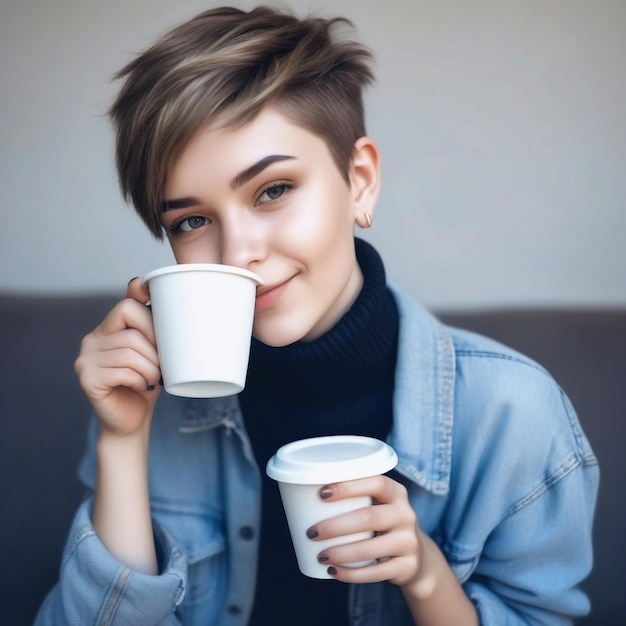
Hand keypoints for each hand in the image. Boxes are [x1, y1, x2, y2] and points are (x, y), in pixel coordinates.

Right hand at [74, 277, 160, 436]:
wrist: (132, 420)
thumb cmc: (146, 382)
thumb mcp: (153, 349)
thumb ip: (148, 321)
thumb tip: (140, 280)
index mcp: (107, 328)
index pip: (127, 306)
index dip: (151, 322)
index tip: (162, 341)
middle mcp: (91, 340)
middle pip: (133, 333)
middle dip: (155, 352)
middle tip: (160, 368)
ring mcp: (85, 359)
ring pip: (131, 353)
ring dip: (151, 370)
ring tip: (152, 380)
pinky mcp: (86, 378)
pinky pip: (123, 371)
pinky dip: (140, 380)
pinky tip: (141, 387)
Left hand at [306, 475, 422, 585]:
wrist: (416, 557)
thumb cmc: (382, 523)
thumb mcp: (377, 505)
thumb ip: (353, 499)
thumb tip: (302, 496)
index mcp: (395, 492)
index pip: (376, 482)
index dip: (348, 486)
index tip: (321, 494)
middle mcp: (406, 514)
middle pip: (369, 517)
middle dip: (336, 526)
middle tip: (312, 532)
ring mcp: (408, 541)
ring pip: (372, 548)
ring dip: (341, 553)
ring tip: (320, 556)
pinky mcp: (407, 566)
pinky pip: (377, 572)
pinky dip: (352, 574)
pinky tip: (334, 573)